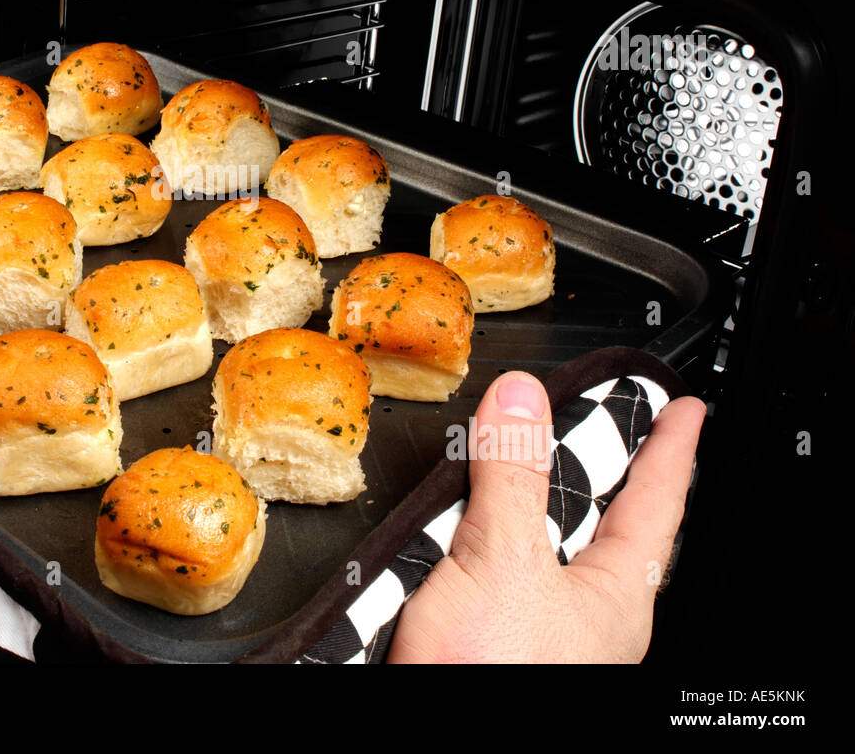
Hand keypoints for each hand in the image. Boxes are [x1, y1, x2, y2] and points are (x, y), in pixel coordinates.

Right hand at [387, 370, 705, 662]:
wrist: (431, 741)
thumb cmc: (497, 677)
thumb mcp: (506, 561)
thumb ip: (512, 476)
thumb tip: (524, 399)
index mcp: (614, 596)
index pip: (656, 504)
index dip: (672, 449)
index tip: (688, 411)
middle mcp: (580, 616)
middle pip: (597, 524)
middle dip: (589, 474)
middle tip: (599, 427)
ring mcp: (532, 630)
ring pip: (531, 547)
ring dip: (506, 507)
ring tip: (495, 470)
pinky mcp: (479, 636)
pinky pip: (481, 572)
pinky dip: (462, 543)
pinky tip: (441, 537)